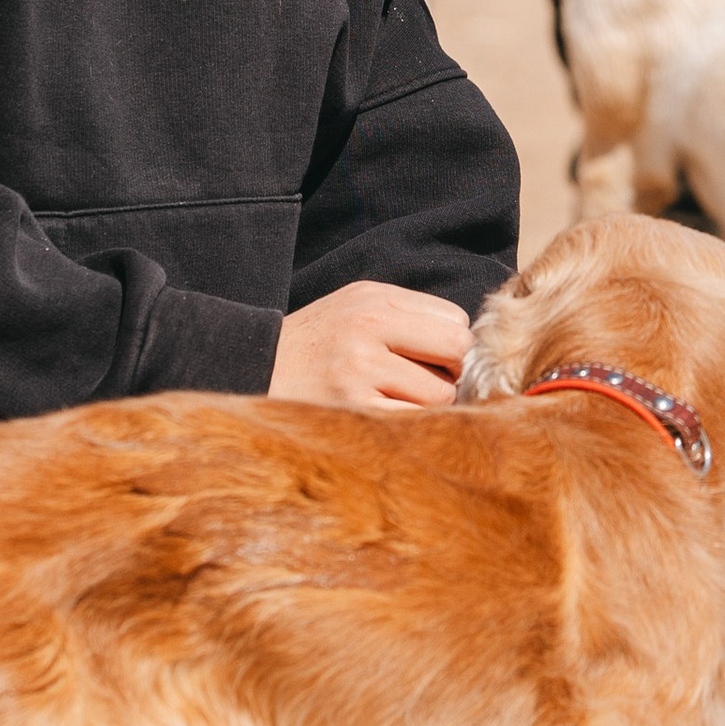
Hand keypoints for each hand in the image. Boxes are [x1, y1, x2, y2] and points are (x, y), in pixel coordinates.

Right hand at [267, 282, 470, 408]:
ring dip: (429, 403)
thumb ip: (408, 315)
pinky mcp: (351, 409)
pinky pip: (412, 422)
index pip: (455, 319)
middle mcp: (368, 327)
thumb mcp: (356, 307)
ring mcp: (360, 370)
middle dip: (451, 371)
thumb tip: (469, 345)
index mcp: (375, 299)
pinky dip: (409, 425)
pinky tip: (386, 417)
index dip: (451, 342)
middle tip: (426, 380)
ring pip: (440, 393)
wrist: (255, 369)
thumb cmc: (319, 343)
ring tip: (397, 399)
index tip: (430, 356)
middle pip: (456, 350)